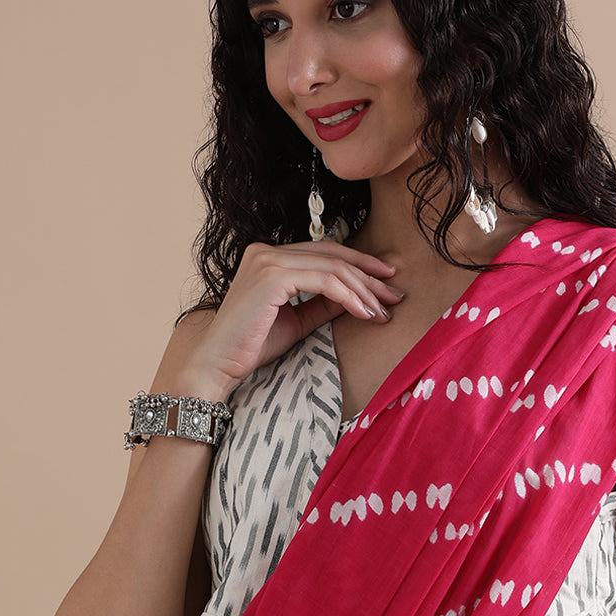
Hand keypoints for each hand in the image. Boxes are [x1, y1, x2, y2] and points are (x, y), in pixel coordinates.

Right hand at [169, 240, 403, 399]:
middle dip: (369, 276)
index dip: (359, 264)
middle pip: (332, 256)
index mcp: (270, 256)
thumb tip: (360, 297)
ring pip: (332, 267)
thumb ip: (324, 304)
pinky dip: (349, 297)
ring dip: (363, 290)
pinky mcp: (272, 276)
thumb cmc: (252, 345)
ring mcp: (268, 260)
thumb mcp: (298, 320)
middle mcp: (267, 250)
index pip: (324, 253)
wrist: (219, 364)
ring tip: (383, 310)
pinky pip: (324, 281)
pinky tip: (365, 312)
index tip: (386, 280)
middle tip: (395, 295)